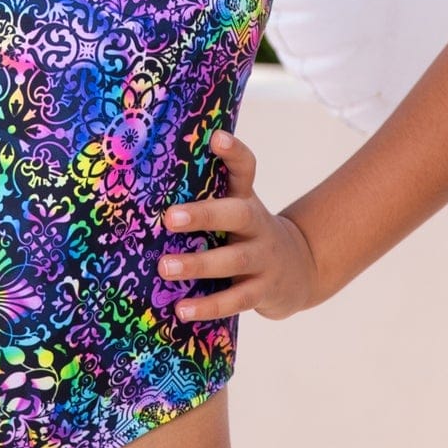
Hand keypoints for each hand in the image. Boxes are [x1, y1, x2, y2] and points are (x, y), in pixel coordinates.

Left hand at [160, 127, 322, 321]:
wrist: (301, 270)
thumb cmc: (249, 234)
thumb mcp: (237, 209)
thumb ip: (205, 196)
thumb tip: (146, 183)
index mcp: (246, 200)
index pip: (245, 168)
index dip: (233, 152)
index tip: (216, 137)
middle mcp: (258, 225)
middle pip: (237, 214)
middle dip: (203, 215)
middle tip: (168, 218)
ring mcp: (263, 259)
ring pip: (233, 260)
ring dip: (197, 265)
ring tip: (164, 267)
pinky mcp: (263, 291)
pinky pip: (235, 299)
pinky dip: (208, 306)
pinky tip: (181, 310)